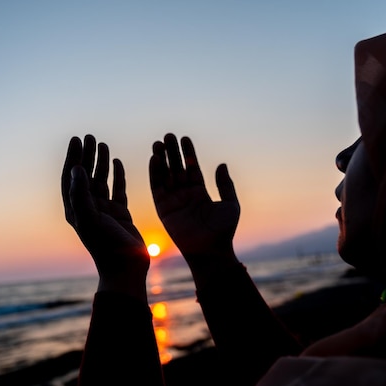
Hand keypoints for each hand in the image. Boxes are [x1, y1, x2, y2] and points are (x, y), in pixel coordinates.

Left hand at [62, 135, 148, 299]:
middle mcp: (88, 207)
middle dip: (86, 155)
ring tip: (103, 144)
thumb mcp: (90, 218)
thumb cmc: (105, 246)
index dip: (72, 158)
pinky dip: (117, 176)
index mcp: (76, 209)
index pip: (71, 177)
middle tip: (90, 136)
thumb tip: (76, 168)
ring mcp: (104, 210)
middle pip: (85, 175)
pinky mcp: (120, 214)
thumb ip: (81, 193)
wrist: (125, 268)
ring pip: (101, 180)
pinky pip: (117, 190)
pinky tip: (117, 162)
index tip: (77, 139)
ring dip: (101, 162)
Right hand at [149, 133, 239, 266]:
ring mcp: (173, 201)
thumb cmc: (224, 231)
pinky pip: (157, 188)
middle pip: (176, 168)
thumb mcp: (230, 204)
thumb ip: (225, 184)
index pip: (192, 168)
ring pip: (165, 176)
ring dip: (161, 159)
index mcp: (200, 193)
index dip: (188, 153)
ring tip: (159, 143)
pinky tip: (154, 159)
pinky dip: (155, 174)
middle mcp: (185, 195)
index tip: (184, 138)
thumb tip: (222, 164)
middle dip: (172, 152)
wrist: (211, 251)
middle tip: (168, 135)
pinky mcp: (163, 209)